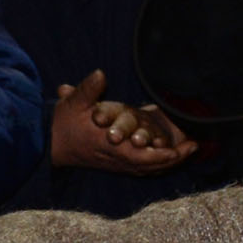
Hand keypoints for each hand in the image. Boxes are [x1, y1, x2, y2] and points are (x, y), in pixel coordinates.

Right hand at [50, 71, 197, 174]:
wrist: (49, 144)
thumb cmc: (63, 123)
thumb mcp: (73, 102)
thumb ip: (88, 89)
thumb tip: (100, 74)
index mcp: (107, 144)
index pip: (138, 155)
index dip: (159, 155)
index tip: (176, 149)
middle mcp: (114, 158)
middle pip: (149, 165)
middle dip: (173, 159)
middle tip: (193, 147)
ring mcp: (115, 163)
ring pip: (147, 168)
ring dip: (168, 162)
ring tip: (188, 151)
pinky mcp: (115, 164)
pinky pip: (141, 168)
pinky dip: (157, 164)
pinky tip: (170, 157)